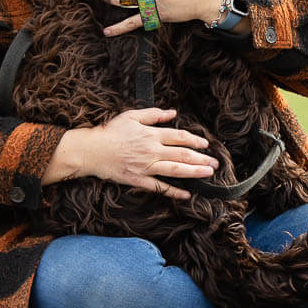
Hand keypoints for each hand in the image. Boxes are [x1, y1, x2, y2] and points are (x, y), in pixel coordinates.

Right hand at [45, 107, 217, 199]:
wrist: (91, 150)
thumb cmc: (110, 132)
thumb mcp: (132, 116)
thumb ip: (154, 115)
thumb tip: (173, 113)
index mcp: (151, 134)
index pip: (180, 137)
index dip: (195, 141)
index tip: (206, 145)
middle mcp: (152, 151)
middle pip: (182, 155)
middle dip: (201, 159)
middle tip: (216, 164)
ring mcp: (146, 167)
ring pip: (175, 170)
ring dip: (194, 173)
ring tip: (208, 174)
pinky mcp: (138, 180)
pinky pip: (160, 187)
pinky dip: (174, 192)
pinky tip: (187, 194)